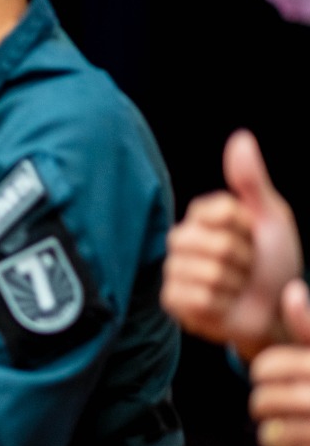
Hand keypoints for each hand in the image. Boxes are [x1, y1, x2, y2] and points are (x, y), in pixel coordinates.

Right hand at [162, 131, 302, 360]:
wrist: (274, 309)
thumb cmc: (274, 262)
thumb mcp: (271, 217)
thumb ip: (251, 179)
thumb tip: (241, 136)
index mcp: (202, 216)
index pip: (220, 211)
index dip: (246, 227)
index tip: (253, 235)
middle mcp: (182, 241)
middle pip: (216, 245)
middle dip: (243, 260)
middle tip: (246, 267)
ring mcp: (174, 271)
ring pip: (208, 274)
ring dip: (234, 286)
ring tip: (236, 288)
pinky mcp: (172, 301)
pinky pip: (195, 297)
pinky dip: (219, 305)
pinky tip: (222, 305)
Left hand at [249, 279, 309, 445]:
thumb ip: (309, 327)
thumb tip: (291, 290)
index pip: (266, 366)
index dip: (263, 373)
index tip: (277, 378)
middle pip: (263, 402)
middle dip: (265, 406)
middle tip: (280, 408)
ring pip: (273, 436)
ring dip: (276, 436)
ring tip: (291, 430)